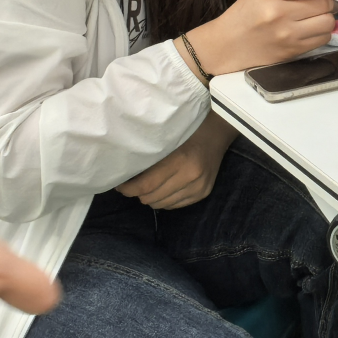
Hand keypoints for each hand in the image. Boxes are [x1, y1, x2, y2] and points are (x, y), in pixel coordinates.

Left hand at [119, 113, 236, 210]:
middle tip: (131, 185)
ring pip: (162, 205)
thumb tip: (126, 176)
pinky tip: (164, 189)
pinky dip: (165, 200)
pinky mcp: (203, 194)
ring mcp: (199, 188)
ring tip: (149, 187)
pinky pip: (174, 206)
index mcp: (180, 161)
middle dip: (137, 194)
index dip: (128, 188)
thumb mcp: (168, 140)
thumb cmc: (188, 132)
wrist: (218, 133)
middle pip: (152, 198)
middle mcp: (191, 177)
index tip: (120, 184)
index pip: (146, 185)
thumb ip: (150, 158)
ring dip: (151, 198)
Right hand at [186, 0, 337, 74]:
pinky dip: (321, 33)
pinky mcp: (292, 51)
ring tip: (314, 18)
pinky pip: (323, 38)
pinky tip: (309, 30)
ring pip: (328, 22)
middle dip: (325, 2)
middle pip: (324, 3)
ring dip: (325, 18)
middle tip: (316, 4)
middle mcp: (279, 13)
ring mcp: (286, 34)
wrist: (226, 45)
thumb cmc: (246, 13)